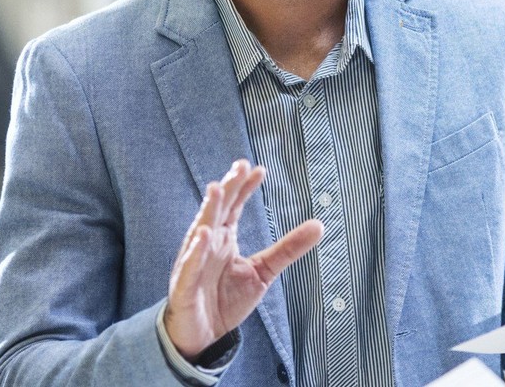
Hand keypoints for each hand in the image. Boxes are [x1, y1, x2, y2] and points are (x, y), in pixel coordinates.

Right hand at [164, 159, 322, 359]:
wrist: (202, 336)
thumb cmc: (226, 300)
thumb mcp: (263, 271)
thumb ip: (288, 248)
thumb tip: (320, 225)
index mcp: (224, 238)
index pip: (234, 207)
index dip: (244, 188)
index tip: (259, 170)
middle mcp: (207, 245)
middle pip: (217, 211)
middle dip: (228, 189)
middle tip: (240, 167)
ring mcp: (193, 263)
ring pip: (200, 231)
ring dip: (208, 210)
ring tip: (217, 189)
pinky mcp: (184, 286)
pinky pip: (190, 266)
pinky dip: (195, 251)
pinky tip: (203, 235)